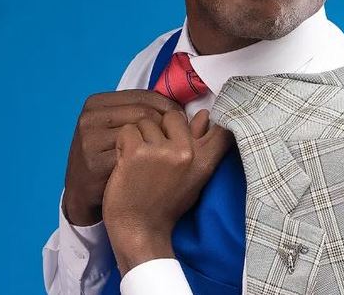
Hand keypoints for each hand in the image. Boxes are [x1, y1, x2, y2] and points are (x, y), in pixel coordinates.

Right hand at [62, 90, 184, 225]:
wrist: (84, 194)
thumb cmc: (111, 157)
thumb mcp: (125, 131)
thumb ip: (157, 118)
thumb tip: (205, 115)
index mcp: (96, 103)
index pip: (142, 96)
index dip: (167, 106)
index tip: (182, 119)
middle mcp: (89, 118)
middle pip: (144, 113)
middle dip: (167, 126)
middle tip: (178, 141)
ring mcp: (89, 141)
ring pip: (141, 133)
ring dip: (159, 144)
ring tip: (166, 156)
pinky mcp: (94, 164)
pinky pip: (133, 157)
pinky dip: (146, 162)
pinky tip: (152, 170)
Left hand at [102, 109, 232, 274]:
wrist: (139, 228)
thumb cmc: (166, 203)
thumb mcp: (192, 177)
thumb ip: (200, 146)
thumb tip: (205, 115)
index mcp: (204, 161)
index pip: (220, 129)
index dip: (210, 120)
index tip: (196, 125)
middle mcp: (186, 152)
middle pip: (173, 116)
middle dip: (161, 128)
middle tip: (154, 152)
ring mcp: (161, 151)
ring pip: (147, 121)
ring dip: (139, 137)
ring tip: (138, 160)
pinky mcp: (136, 152)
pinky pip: (128, 130)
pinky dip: (123, 142)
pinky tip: (124, 160)